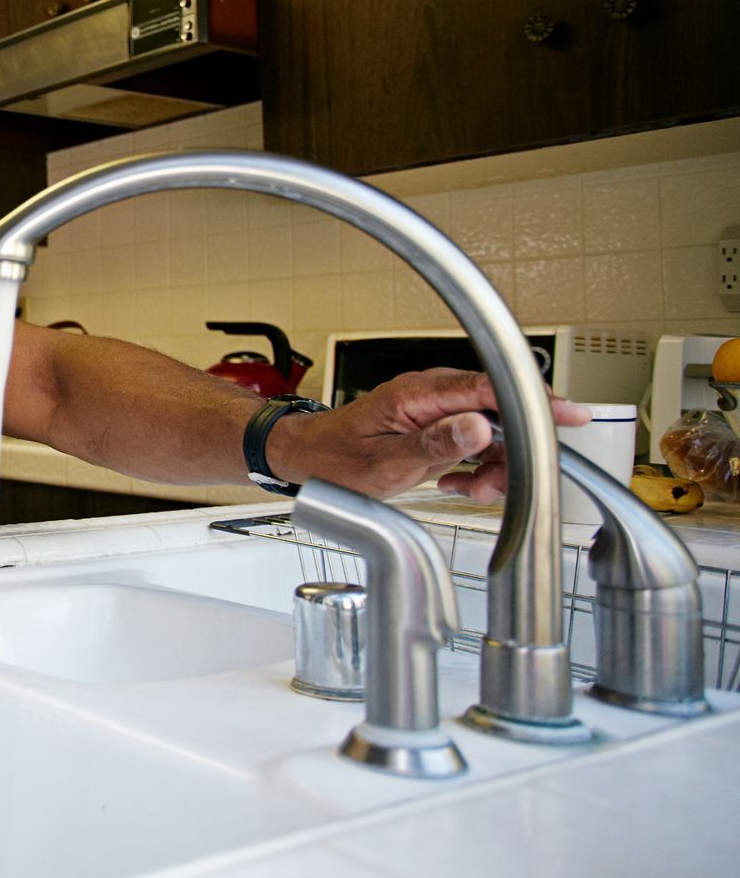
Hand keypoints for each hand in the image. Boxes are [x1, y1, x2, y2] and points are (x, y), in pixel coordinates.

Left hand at [269, 368, 591, 501]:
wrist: (308, 459)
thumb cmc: (337, 459)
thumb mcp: (386, 461)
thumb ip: (434, 444)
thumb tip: (478, 425)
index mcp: (419, 394)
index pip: (487, 387)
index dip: (532, 400)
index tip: (569, 413)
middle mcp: (432, 396)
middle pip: (497, 412)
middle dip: (507, 452)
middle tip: (490, 485)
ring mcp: (436, 411)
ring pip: (490, 433)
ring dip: (490, 467)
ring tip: (467, 490)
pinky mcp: (437, 427)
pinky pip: (475, 443)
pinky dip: (475, 468)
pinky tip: (456, 484)